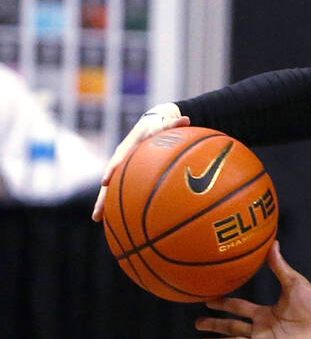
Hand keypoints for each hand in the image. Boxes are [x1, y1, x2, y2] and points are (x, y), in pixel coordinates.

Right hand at [91, 103, 188, 220]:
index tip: (105, 181)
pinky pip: (122, 189)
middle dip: (103, 196)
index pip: (119, 158)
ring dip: (105, 203)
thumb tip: (186, 119)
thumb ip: (174, 124)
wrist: (153, 123)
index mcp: (129, 146)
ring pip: (112, 188)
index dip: (112, 169)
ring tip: (97, 219)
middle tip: (96, 213)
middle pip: (110, 179)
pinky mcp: (128, 174)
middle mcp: (122, 158)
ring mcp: (123, 167)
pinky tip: (116, 218)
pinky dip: (119, 202)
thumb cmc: (161, 124)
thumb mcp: (167, 122)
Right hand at [196, 242, 310, 338]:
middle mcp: (262, 329)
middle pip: (232, 327)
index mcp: (265, 313)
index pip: (239, 308)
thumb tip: (273, 243)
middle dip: (215, 325)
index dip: (224, 304)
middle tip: (196, 323)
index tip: (207, 300)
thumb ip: (280, 266)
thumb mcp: (293, 282)